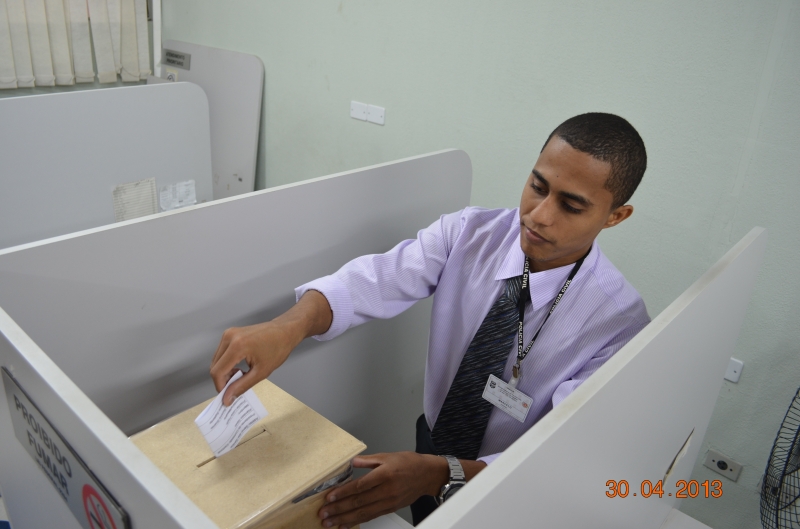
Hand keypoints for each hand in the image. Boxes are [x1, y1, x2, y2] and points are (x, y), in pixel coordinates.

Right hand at [209, 290, 331, 404]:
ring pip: (216, 360)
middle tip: (236, 386)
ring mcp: (229, 333)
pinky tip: (239, 366)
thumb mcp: (261, 372)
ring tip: (240, 375)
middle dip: (223, 380)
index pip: (217, 371)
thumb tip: (228, 398)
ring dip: (224, 372)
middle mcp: (230, 337)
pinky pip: (221, 353)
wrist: (285, 330)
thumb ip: (242, 386)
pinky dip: (226, 363)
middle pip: (215, 366)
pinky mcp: (230, 333)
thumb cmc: (278, 348)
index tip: (227, 395)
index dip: (220, 386)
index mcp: (237, 346)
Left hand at [318, 452, 447, 527]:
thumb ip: (368, 460)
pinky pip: (371, 517)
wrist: (427, 475)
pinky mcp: (390, 508)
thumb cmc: (409, 463)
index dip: (343, 493)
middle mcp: (386, 490)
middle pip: (359, 502)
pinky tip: (345, 525)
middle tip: (324, 514)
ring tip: (330, 523)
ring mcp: (389, 501)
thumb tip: (352, 461)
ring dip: (344, 519)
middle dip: (339, 509)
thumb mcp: (387, 456)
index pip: (360, 486)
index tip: (329, 497)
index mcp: (384, 474)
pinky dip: (357, 522)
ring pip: (363, 513)